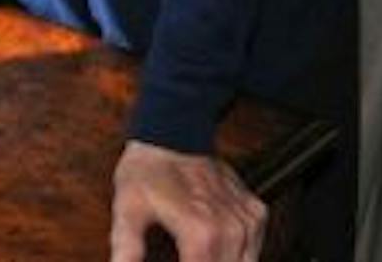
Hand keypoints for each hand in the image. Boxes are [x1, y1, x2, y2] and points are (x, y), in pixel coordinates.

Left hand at [108, 140, 266, 261]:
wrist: (173, 131)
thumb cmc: (148, 170)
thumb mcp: (126, 210)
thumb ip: (126, 250)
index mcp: (201, 234)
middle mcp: (230, 230)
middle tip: (180, 257)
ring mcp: (247, 221)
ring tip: (193, 255)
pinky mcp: (255, 213)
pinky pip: (253, 251)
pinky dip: (238, 258)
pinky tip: (216, 254)